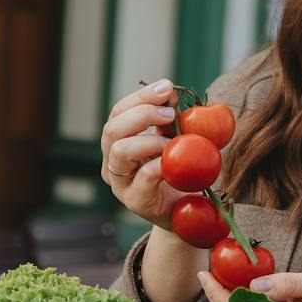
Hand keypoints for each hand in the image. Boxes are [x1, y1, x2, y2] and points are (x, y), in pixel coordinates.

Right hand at [100, 79, 182, 230]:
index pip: (119, 112)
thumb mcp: (176, 141)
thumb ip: (171, 120)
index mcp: (118, 143)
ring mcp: (121, 184)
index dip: (141, 97)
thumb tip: (170, 92)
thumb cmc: (180, 175)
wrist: (189, 214)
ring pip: (119, 151)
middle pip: (112, 129)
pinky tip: (175, 161)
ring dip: (149, 139)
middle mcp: (113, 163)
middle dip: (142, 114)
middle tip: (170, 114)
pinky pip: (143, 177)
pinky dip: (160, 163)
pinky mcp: (136, 202)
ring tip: (173, 143)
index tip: (167, 87)